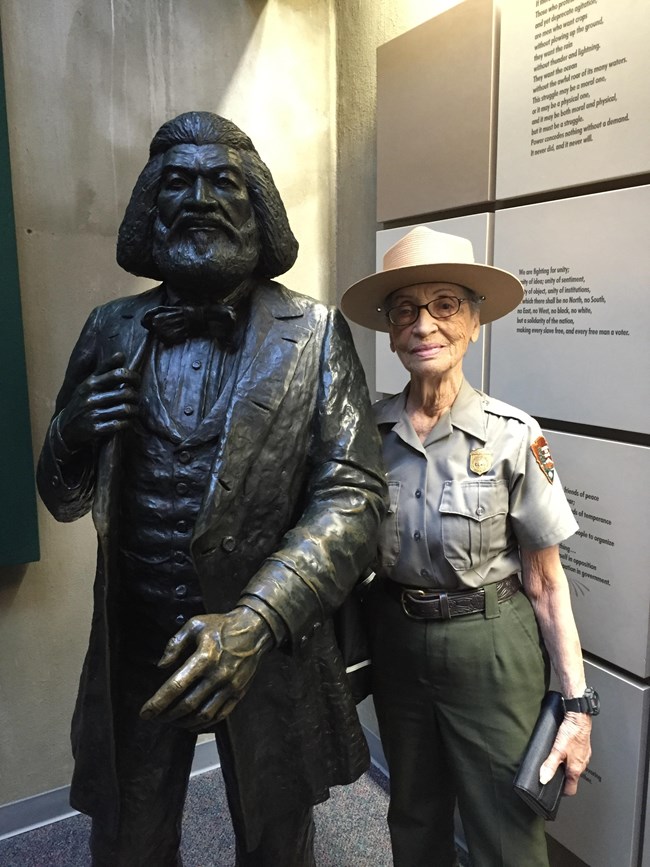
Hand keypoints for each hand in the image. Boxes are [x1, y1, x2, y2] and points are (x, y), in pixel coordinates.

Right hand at [57, 352, 140, 450]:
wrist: (66, 428)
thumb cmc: (83, 402)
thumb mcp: (89, 383)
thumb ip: (106, 369)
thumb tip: (121, 354)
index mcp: (91, 383)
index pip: (118, 374)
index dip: (133, 376)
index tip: (137, 381)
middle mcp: (91, 398)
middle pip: (126, 393)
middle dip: (136, 396)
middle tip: (136, 398)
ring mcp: (93, 414)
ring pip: (126, 409)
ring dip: (135, 410)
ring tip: (134, 409)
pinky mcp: (96, 429)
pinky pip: (120, 424)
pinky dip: (128, 422)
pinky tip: (127, 420)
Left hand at [140, 607, 273, 730]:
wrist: (254, 629)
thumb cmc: (221, 626)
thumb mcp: (195, 625)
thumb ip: (175, 644)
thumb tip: (162, 666)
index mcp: (204, 657)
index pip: (176, 686)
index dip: (158, 702)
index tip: (145, 713)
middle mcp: (217, 675)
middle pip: (188, 704)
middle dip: (167, 715)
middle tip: (156, 718)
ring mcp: (230, 687)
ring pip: (204, 714)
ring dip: (184, 722)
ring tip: (172, 722)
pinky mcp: (239, 693)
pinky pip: (220, 715)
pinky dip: (204, 724)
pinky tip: (192, 723)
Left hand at [539, 712, 591, 794]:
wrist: (580, 718)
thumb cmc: (571, 733)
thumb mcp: (557, 750)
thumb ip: (550, 765)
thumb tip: (544, 779)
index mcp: (576, 769)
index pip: (571, 789)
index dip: (563, 792)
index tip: (555, 791)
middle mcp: (582, 764)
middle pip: (573, 778)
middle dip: (563, 778)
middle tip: (553, 773)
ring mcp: (585, 756)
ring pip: (575, 766)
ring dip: (567, 766)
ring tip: (557, 760)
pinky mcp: (584, 747)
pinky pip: (577, 757)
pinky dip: (571, 756)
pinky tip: (564, 749)